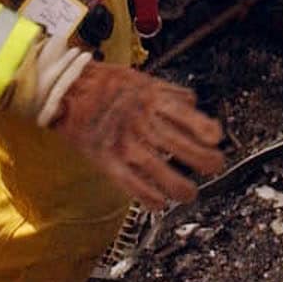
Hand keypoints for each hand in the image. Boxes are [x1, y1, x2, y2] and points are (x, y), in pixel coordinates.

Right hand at [51, 61, 227, 206]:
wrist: (65, 90)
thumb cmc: (105, 83)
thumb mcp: (141, 78)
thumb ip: (168, 92)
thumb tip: (192, 102)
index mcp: (149, 98)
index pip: (183, 113)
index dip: (202, 126)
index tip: (217, 138)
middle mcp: (139, 120)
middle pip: (175, 142)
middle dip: (200, 158)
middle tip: (215, 166)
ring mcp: (122, 141)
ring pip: (155, 166)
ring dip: (176, 184)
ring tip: (190, 194)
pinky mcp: (105, 158)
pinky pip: (128, 181)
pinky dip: (145, 194)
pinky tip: (158, 203)